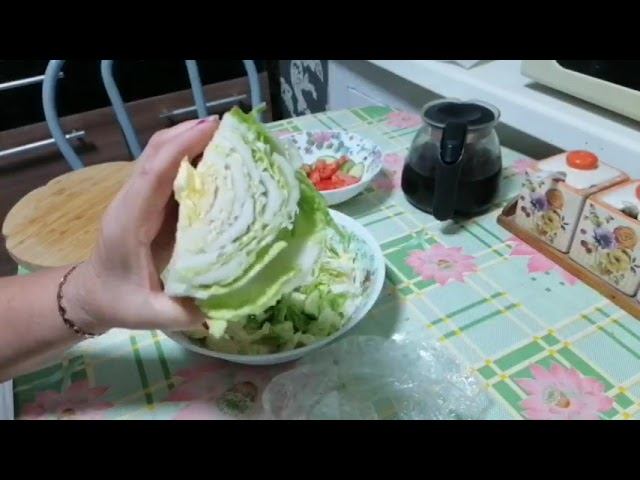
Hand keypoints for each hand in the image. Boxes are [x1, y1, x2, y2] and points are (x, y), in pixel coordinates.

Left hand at [67, 117, 219, 333]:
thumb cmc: (118, 301)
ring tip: (227, 136)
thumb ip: (184, 313)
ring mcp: (137, 197)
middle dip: (190, 133)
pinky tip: (214, 158)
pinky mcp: (147, 200)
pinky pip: (166, 168)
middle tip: (230, 128)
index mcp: (130, 222)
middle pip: (156, 152)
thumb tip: (225, 305)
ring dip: (189, 139)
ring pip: (160, 155)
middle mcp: (131, 201)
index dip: (182, 147)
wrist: (90, 295)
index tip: (212, 129)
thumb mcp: (149, 315)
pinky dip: (188, 154)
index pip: (154, 173)